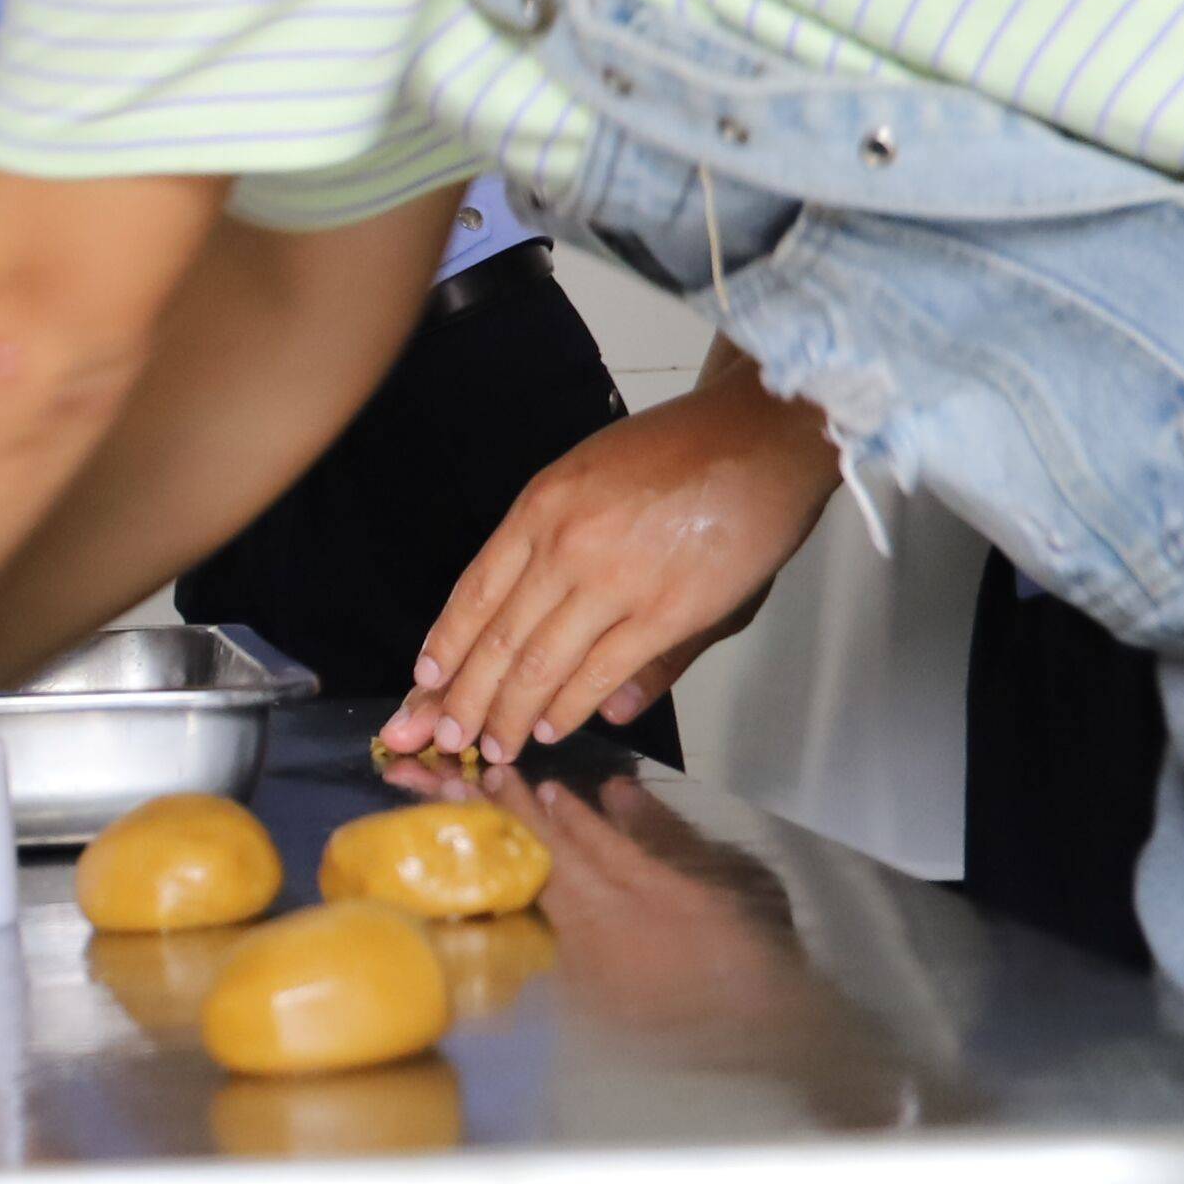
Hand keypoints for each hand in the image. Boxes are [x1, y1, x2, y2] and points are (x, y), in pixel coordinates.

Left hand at [378, 374, 846, 762]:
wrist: (761, 434)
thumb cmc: (684, 455)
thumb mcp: (600, 487)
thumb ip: (570, 571)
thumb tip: (554, 642)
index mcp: (542, 506)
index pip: (474, 591)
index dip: (446, 644)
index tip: (422, 682)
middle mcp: (566, 543)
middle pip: (496, 637)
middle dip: (461, 698)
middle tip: (435, 738)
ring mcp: (613, 580)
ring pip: (539, 663)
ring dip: (507, 714)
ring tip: (489, 749)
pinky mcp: (667, 612)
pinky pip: (599, 671)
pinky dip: (569, 707)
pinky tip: (549, 729)